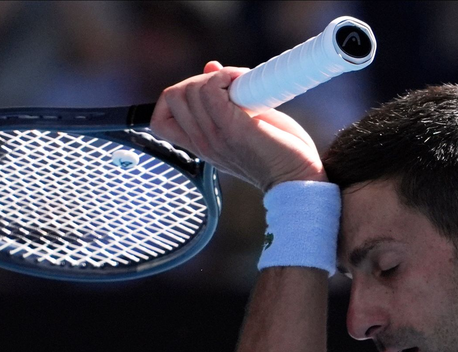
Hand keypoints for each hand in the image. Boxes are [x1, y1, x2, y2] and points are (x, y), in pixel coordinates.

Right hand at [149, 61, 326, 190]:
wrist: (297, 178)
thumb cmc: (276, 151)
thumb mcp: (242, 123)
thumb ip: (222, 100)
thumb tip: (211, 68)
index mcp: (201, 145)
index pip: (160, 119)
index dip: (176, 98)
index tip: (207, 94)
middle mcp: (202, 143)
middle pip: (174, 95)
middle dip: (200, 80)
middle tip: (229, 87)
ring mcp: (214, 137)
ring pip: (190, 89)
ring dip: (218, 76)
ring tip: (242, 85)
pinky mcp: (232, 129)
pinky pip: (211, 89)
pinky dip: (226, 76)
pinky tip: (245, 83)